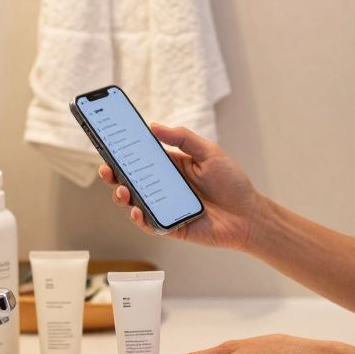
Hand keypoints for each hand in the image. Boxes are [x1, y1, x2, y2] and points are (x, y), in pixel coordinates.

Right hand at [98, 124, 265, 250]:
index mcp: (170, 167)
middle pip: (131, 181)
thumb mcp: (209, 152)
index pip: (141, 158)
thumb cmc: (232, 183)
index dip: (123, 153)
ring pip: (135, 202)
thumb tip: (153, 126)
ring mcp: (165, 207)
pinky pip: (148, 224)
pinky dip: (139, 218)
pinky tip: (137, 210)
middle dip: (114, 175)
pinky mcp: (169, 227)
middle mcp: (164, 187)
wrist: (248, 216)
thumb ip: (182, 138)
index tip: (108, 144)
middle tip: (106, 169)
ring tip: (121, 191)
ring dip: (123, 196)